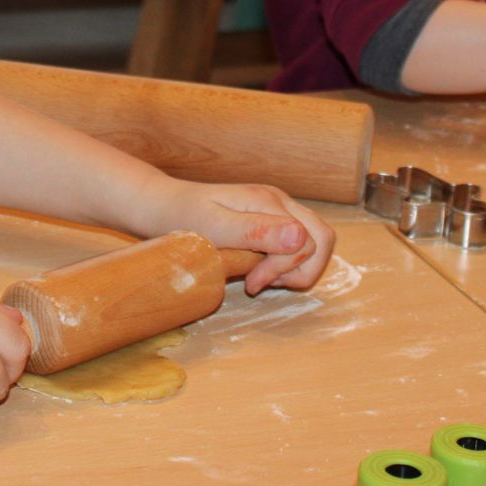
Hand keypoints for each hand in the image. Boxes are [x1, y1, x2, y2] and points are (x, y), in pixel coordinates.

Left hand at [134, 177, 335, 293]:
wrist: (162, 207)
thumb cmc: (182, 218)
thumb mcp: (215, 228)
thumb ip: (257, 231)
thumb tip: (301, 238)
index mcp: (270, 202)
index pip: (308, 241)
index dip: (285, 268)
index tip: (252, 283)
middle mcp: (281, 202)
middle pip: (323, 239)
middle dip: (300, 270)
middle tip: (260, 282)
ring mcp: (278, 210)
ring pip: (315, 244)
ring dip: (293, 270)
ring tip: (258, 278)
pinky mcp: (272, 221)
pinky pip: (298, 245)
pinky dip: (285, 265)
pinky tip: (257, 270)